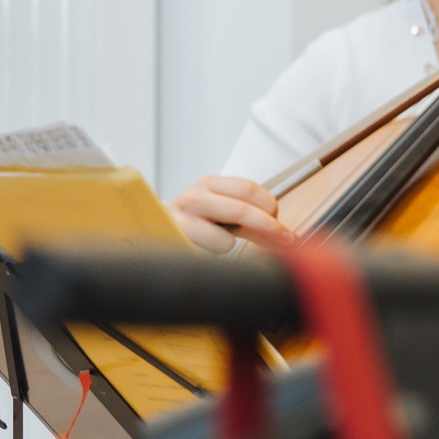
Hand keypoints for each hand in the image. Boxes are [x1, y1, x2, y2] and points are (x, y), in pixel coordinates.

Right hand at [169, 175, 292, 253]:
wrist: (152, 230)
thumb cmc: (193, 221)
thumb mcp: (222, 212)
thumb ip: (252, 222)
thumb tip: (284, 237)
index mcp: (210, 183)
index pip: (249, 189)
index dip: (271, 206)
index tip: (281, 222)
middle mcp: (194, 196)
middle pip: (242, 210)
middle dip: (270, 227)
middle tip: (286, 240)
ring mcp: (181, 219)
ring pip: (226, 238)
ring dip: (230, 245)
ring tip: (217, 241)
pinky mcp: (174, 241)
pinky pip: (206, 254)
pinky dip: (213, 254)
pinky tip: (201, 248)